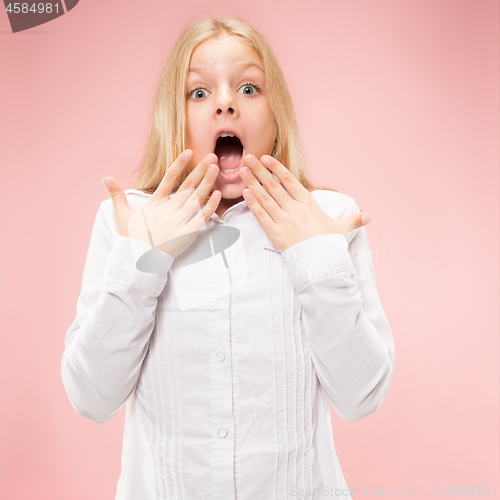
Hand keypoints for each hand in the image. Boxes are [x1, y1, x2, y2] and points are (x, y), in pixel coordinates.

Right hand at [102, 150, 220, 257]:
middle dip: (200, 170)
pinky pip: (202, 218)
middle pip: (188, 185)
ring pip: (197, 198)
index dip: (180, 164)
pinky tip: (217, 194)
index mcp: (155, 203)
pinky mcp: (187, 233)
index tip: (189, 152)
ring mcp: (179, 221)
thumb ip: (116, 195)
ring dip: (207, 183)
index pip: (169, 178)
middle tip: (211, 156)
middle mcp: (169, 210)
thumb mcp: (121, 215)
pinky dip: (210, 206)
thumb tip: (105, 178)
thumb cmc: (130, 238)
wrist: (138, 261)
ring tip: (216, 169)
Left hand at [239, 154, 369, 252]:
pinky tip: (244, 193)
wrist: (320, 263)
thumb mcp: (342, 230)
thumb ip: (352, 220)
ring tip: (242, 171)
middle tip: (247, 158)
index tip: (266, 158)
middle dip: (259, 171)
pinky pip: (261, 215)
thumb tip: (367, 216)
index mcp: (308, 203)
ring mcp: (283, 220)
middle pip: (273, 186)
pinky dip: (252, 203)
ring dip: (252, 183)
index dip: (276, 168)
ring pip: (264, 197)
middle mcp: (293, 209)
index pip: (289, 181)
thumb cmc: (329, 245)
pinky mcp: (274, 232)